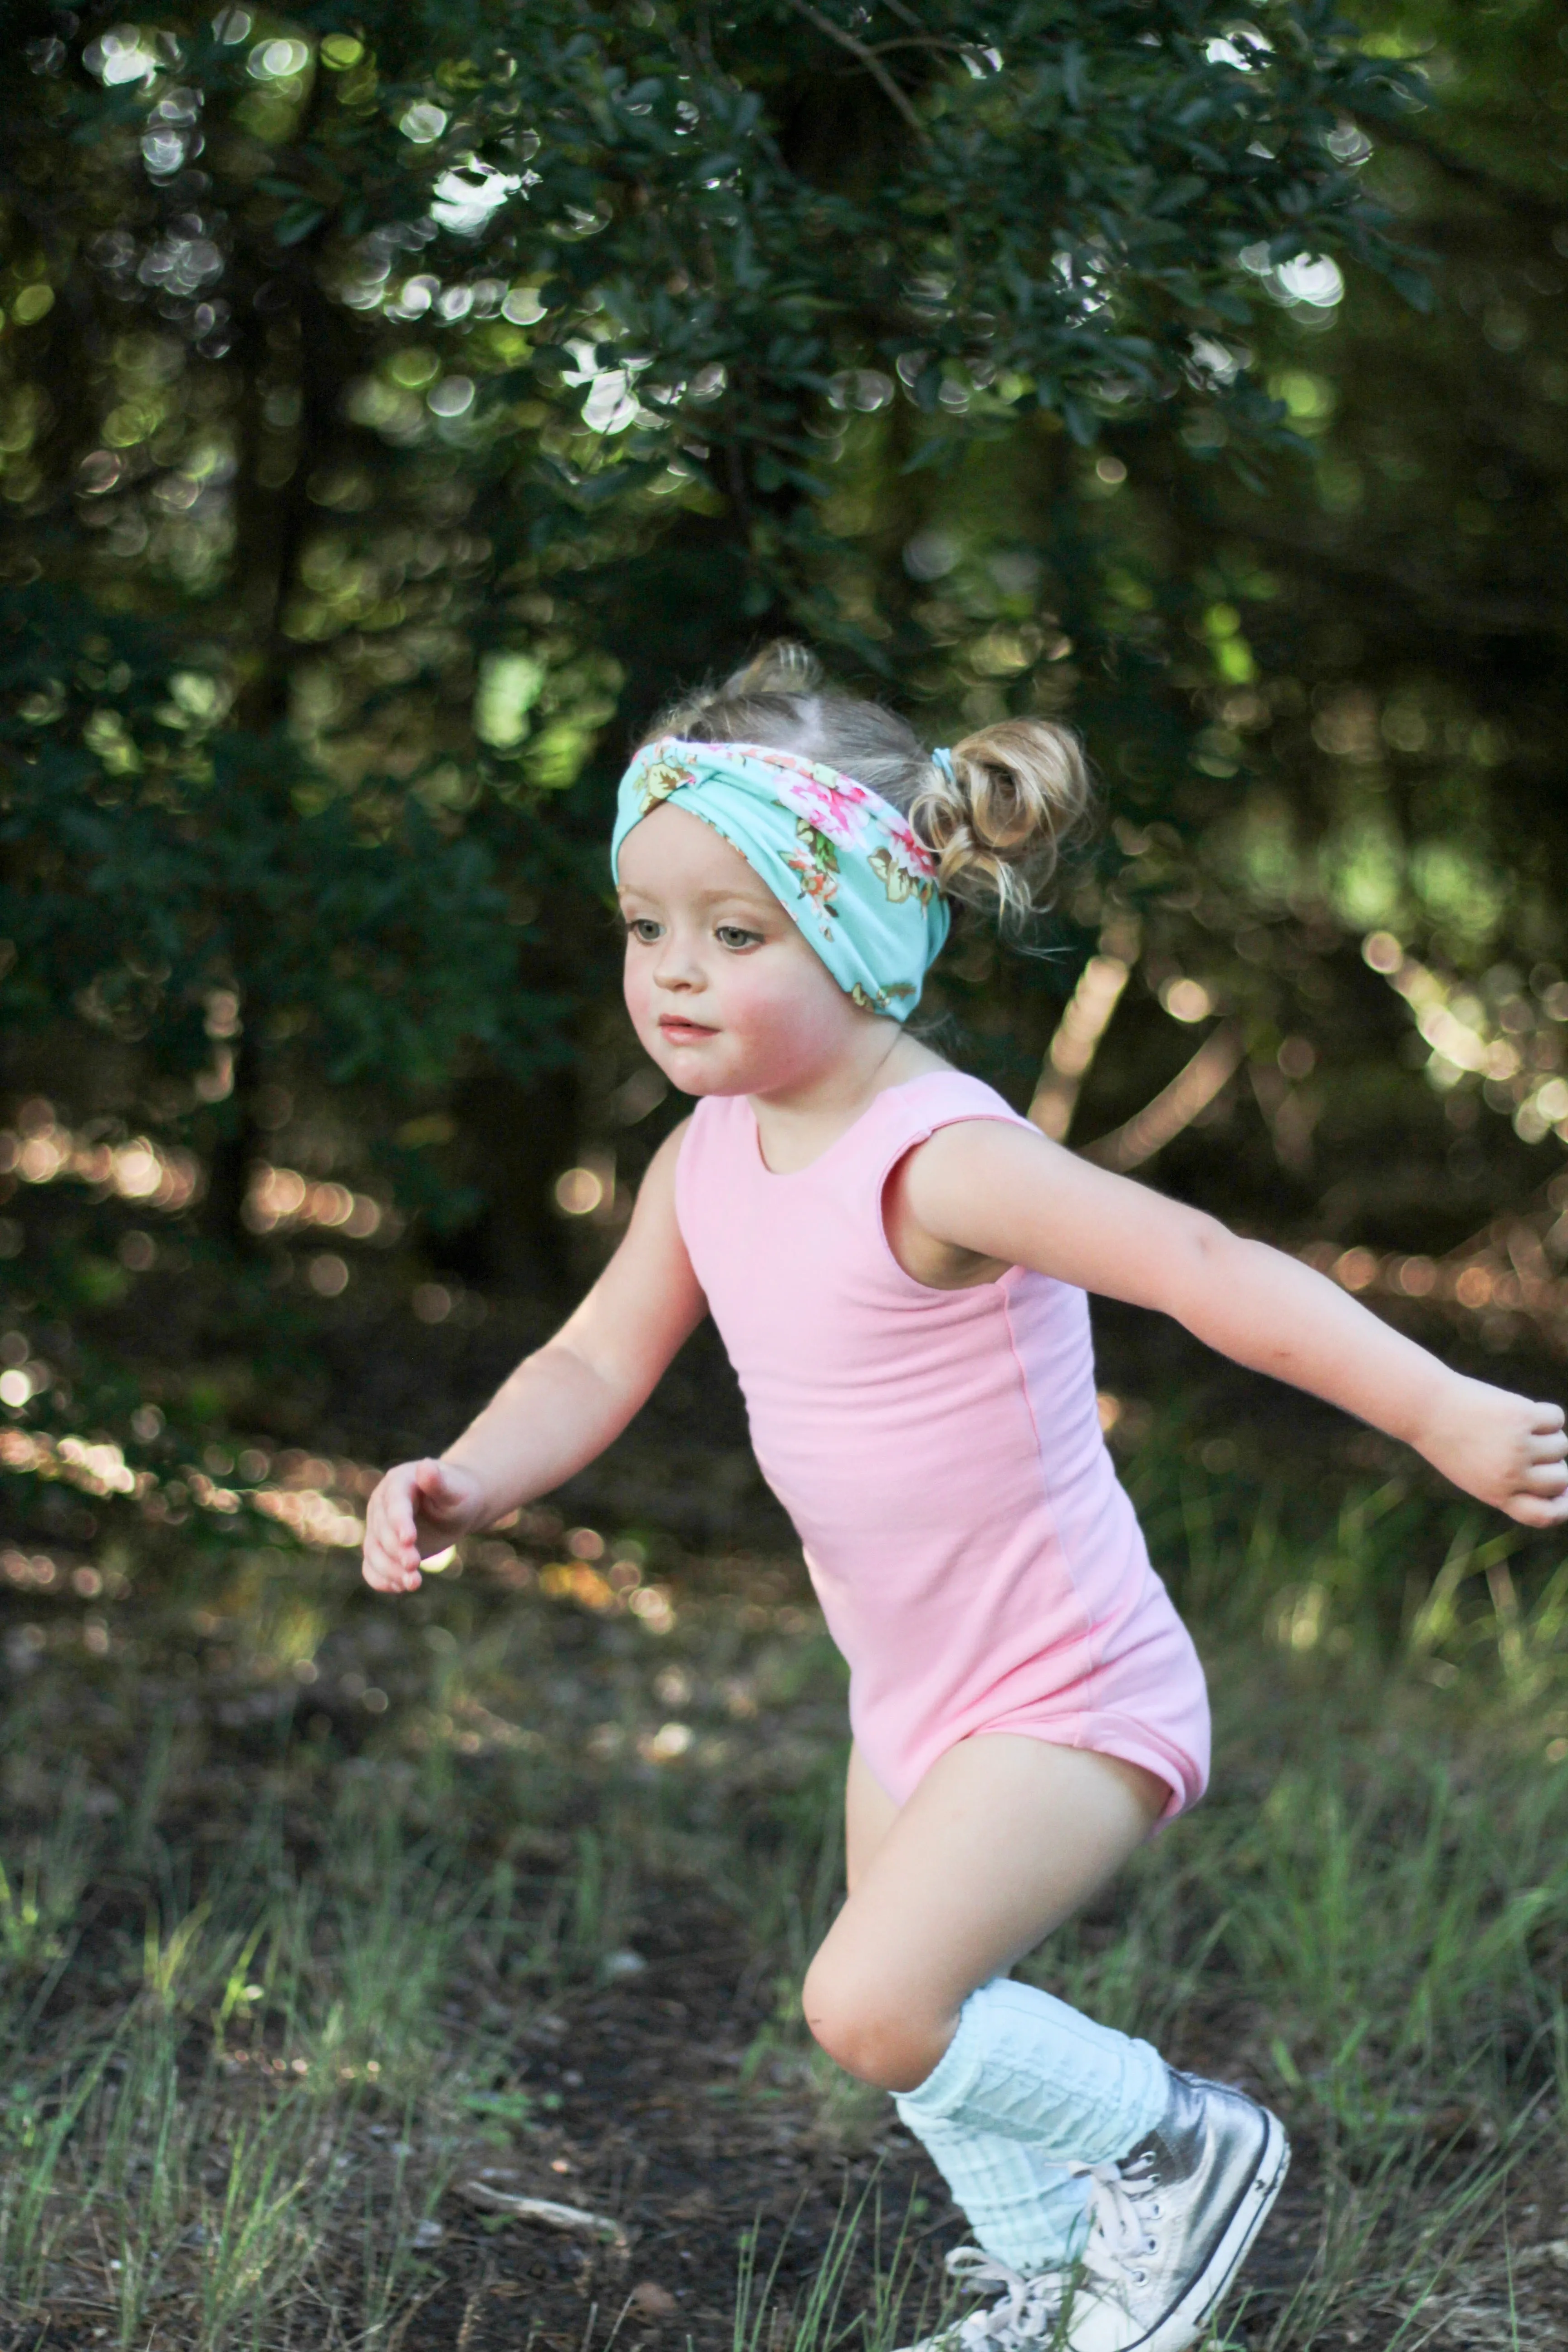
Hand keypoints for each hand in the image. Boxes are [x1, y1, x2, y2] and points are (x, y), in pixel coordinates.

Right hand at [361, 1457, 488, 1592]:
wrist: (455, 1506)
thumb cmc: (458, 1493)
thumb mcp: (455, 1488)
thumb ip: (439, 1482)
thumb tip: (426, 1466)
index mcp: (398, 1482)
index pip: (394, 1504)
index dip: (400, 1522)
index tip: (410, 1540)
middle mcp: (381, 1503)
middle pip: (381, 1531)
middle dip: (396, 1551)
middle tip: (415, 1567)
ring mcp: (377, 1526)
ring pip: (373, 1551)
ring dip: (389, 1570)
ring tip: (413, 1584)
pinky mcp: (380, 1546)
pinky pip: (371, 1566)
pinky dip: (380, 1579)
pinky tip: (399, 1588)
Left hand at [1416, 1377, 1567, 1527]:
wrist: (1425, 1408)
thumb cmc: (1449, 1441)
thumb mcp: (1475, 1474)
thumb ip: (1510, 1484)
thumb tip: (1563, 1479)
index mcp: (1497, 1495)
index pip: (1544, 1515)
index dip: (1560, 1507)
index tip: (1562, 1494)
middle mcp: (1510, 1475)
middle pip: (1561, 1479)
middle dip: (1555, 1465)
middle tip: (1532, 1448)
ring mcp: (1518, 1446)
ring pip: (1562, 1446)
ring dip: (1550, 1436)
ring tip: (1519, 1427)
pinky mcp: (1522, 1416)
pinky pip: (1556, 1418)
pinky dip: (1547, 1414)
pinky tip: (1523, 1411)